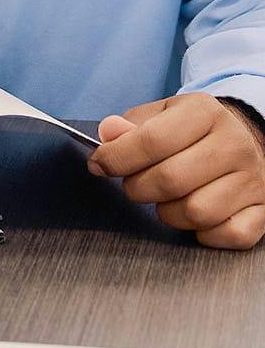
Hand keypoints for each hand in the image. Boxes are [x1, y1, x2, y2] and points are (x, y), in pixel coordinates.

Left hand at [88, 94, 264, 248]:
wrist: (244, 137)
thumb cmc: (191, 129)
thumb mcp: (159, 114)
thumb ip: (129, 125)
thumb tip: (108, 134)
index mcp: (204, 112)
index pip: (151, 140)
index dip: (116, 158)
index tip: (99, 165)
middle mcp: (233, 144)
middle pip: (170, 180)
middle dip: (138, 188)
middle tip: (134, 183)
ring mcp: (252, 179)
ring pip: (197, 212)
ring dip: (168, 213)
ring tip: (164, 199)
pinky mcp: (264, 209)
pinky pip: (230, 235)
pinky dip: (205, 234)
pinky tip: (193, 217)